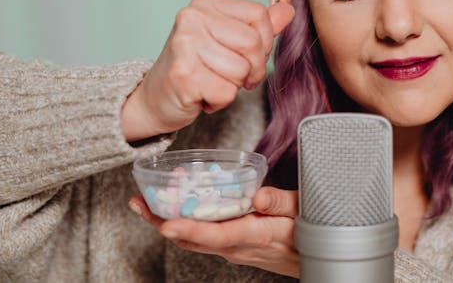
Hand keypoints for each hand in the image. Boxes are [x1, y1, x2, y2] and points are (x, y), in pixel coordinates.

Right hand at [120, 0, 294, 140]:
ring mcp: (185, 44)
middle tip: (232, 76)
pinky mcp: (183, 74)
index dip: (264, 42)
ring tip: (212, 82)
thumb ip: (258, 26)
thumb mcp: (227, 40)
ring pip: (241, 70)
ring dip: (233, 86)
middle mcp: (192, 18)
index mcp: (206, 4)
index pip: (259, 15)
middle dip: (252, 69)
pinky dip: (219, 101)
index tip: (248, 56)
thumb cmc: (193, 68)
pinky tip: (202, 94)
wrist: (155, 98)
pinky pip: (226, 92)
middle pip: (253, 43)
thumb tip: (288, 10)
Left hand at [128, 186, 299, 277]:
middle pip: (193, 239)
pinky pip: (202, 236)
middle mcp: (238, 246)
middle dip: (162, 222)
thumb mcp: (303, 211)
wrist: (314, 256)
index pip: (217, 235)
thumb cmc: (310, 231)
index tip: (166, 223)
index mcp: (255, 235)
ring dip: (168, 221)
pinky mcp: (232, 244)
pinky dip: (184, 222)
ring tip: (147, 200)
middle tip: (139, 202)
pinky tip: (177, 206)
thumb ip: (281, 202)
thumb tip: (258, 196)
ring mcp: (232, 248)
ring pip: (193, 239)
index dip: (190, 229)